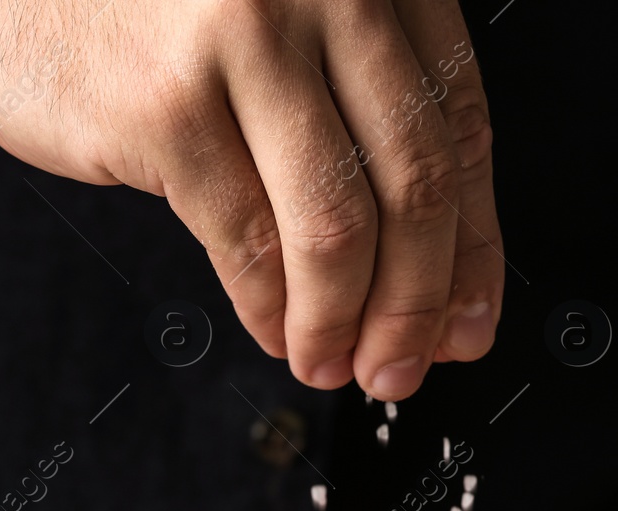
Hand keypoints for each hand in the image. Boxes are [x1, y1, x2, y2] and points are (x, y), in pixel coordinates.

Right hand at [0, 0, 503, 400]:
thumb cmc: (144, 9)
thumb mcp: (281, 20)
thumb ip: (359, 115)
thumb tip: (440, 283)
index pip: (459, 123)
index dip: (473, 242)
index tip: (470, 321)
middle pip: (415, 181)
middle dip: (420, 302)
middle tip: (408, 368)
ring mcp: (245, 38)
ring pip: (339, 225)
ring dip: (345, 321)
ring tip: (336, 366)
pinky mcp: (168, 105)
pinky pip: (250, 241)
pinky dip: (275, 307)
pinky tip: (281, 333)